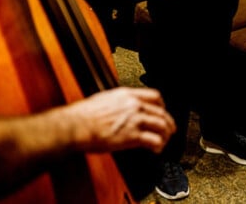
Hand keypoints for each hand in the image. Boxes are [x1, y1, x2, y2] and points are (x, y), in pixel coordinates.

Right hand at [60, 87, 175, 153]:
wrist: (75, 125)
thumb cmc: (82, 115)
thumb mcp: (103, 99)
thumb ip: (117, 102)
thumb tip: (119, 107)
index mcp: (127, 95)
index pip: (155, 96)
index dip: (162, 105)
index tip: (163, 111)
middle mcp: (134, 105)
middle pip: (161, 112)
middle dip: (168, 122)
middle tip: (170, 129)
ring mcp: (135, 120)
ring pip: (161, 126)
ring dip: (165, 135)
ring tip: (163, 142)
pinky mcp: (132, 136)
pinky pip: (153, 141)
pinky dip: (158, 146)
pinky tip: (156, 149)